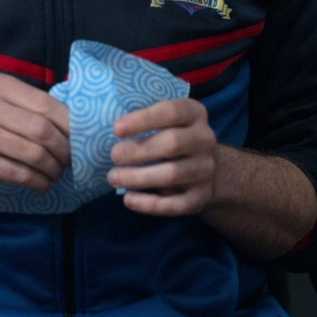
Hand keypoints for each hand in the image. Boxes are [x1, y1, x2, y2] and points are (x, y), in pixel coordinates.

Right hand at [0, 72, 70, 193]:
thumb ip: (29, 107)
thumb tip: (78, 124)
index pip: (45, 104)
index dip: (70, 125)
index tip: (79, 139)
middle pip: (42, 130)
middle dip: (64, 150)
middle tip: (69, 161)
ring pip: (35, 154)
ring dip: (53, 169)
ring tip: (55, 174)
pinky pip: (21, 174)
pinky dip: (38, 182)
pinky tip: (41, 184)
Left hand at [105, 98, 217, 215]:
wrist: (204, 168)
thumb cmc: (171, 136)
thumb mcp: (165, 120)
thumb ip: (144, 119)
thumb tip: (110, 127)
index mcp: (194, 114)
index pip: (171, 112)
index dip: (143, 120)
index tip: (117, 129)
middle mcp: (205, 140)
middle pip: (172, 143)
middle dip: (137, 151)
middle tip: (114, 156)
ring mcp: (205, 169)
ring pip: (172, 175)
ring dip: (138, 177)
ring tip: (114, 177)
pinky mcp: (201, 196)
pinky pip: (176, 204)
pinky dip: (150, 204)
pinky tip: (129, 199)